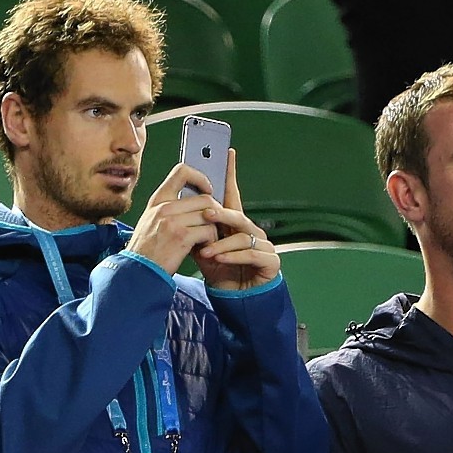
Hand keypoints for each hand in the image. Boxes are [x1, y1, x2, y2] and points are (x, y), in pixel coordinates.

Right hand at [126, 165, 231, 273]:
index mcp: (158, 200)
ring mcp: (172, 221)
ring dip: (214, 228)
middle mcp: (164, 207)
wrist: (137, 272)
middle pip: (204, 198)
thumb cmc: (146, 251)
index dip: (200, 177)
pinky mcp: (182, 237)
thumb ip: (169, 209)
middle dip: (215, 212)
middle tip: (214, 223)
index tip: (207, 189)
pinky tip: (204, 248)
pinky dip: (211, 240)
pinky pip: (208, 231)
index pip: (182, 171)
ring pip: (209, 215)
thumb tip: (193, 202)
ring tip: (208, 238)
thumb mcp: (151, 221)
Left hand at [191, 149, 278, 289]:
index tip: (227, 153)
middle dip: (222, 214)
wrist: (238, 299)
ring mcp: (264, 245)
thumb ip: (198, 232)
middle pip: (238, 215)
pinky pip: (252, 254)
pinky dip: (233, 256)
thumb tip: (181, 212)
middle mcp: (252, 231)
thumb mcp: (204, 250)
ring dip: (222, 243)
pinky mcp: (270, 261)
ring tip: (205, 251)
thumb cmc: (222, 271)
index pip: (233, 195)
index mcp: (236, 225)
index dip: (230, 175)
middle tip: (206, 214)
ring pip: (243, 236)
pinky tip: (219, 259)